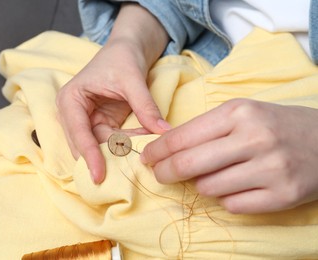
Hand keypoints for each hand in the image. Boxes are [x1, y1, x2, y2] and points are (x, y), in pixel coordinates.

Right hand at [56, 3, 168, 183]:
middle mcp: (74, 114)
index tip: (99, 176)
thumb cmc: (122, 58)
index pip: (78, 133)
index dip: (88, 155)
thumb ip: (145, 106)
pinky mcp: (102, 125)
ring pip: (102, 147)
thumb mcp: (133, 80)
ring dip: (122, 151)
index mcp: (71, 100)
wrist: (127, 49)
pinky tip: (145, 139)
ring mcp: (88, 121)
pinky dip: (130, 143)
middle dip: (105, 158)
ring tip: (145, 150)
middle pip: (85, 145)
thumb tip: (163, 132)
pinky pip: (114, 142)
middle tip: (125, 174)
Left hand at [141, 99, 317, 213]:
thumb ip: (206, 129)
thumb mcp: (242, 113)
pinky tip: (236, 186)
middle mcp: (254, 138)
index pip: (182, 136)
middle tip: (159, 174)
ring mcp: (270, 168)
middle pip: (188, 165)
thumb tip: (167, 150)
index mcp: (239, 112)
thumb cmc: (276, 124)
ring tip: (213, 175)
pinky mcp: (282, 195)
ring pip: (208, 188)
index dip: (158, 150)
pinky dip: (226, 198)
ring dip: (201, 184)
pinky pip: (232, 205)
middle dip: (165, 172)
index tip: (147, 157)